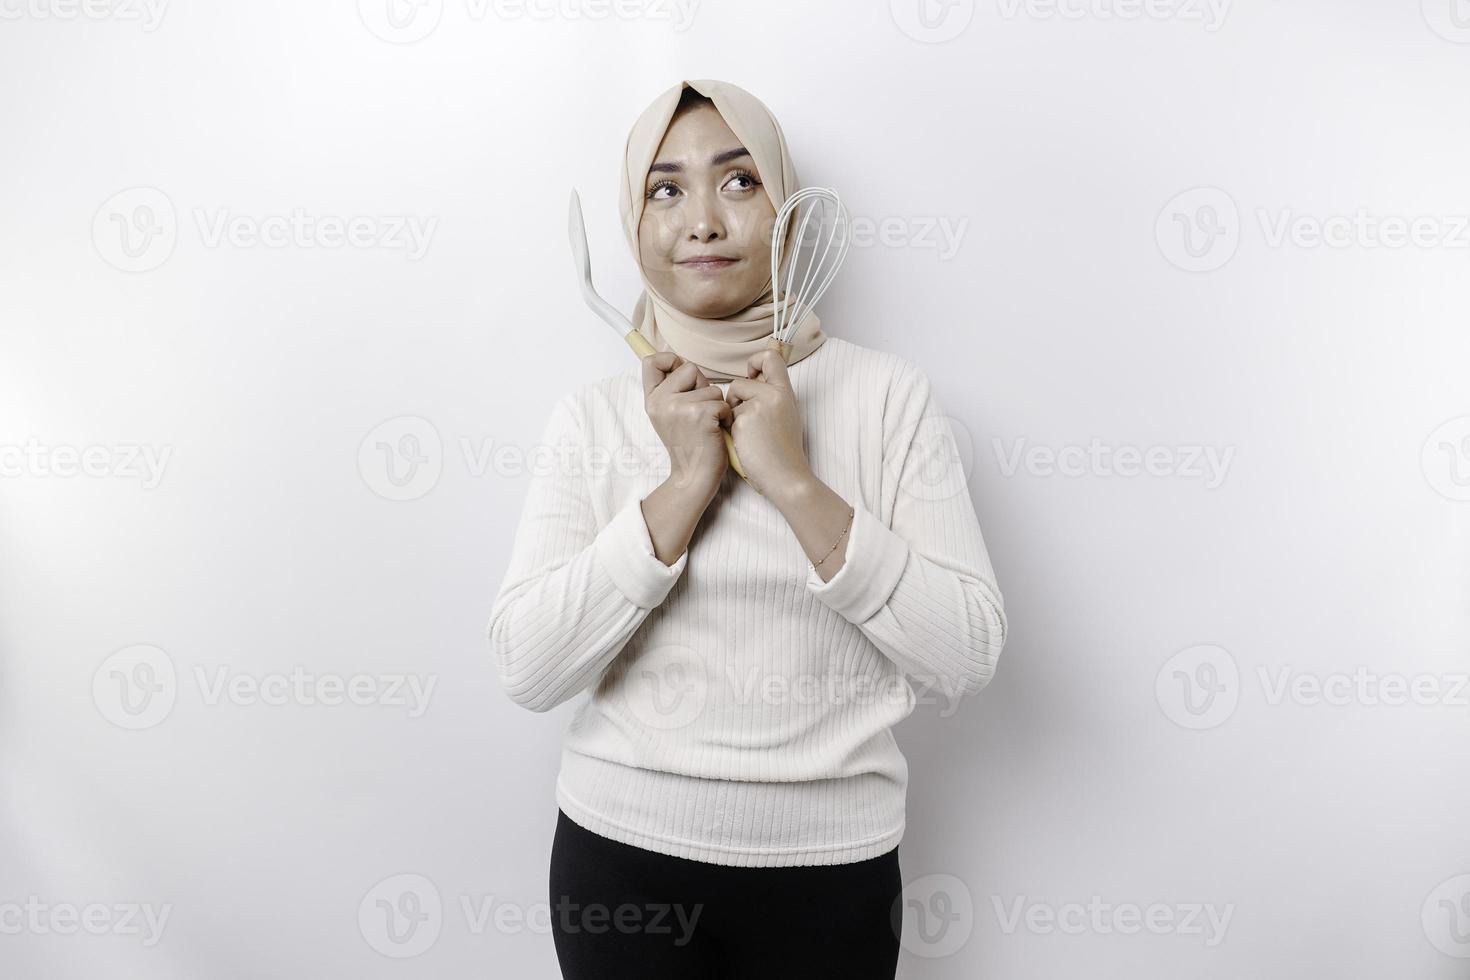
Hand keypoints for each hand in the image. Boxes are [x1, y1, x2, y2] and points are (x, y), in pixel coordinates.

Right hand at [642, 351, 731, 493]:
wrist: (694, 475)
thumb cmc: (689, 444)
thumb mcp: (668, 415)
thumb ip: (671, 389)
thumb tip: (681, 360)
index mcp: (652, 399)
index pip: (652, 361)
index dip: (670, 360)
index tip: (683, 378)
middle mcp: (661, 401)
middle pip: (690, 368)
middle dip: (702, 386)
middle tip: (699, 413)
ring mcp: (679, 407)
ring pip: (711, 387)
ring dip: (716, 405)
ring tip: (708, 425)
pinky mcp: (701, 414)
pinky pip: (722, 402)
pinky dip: (726, 416)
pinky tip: (716, 431)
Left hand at [724, 349, 813, 499]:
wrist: (786, 476)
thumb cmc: (783, 451)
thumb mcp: (785, 415)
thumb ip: (772, 397)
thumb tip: (752, 382)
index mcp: (786, 392)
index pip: (771, 358)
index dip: (756, 361)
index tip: (751, 376)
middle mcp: (773, 394)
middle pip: (741, 382)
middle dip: (737, 400)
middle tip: (749, 421)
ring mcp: (758, 406)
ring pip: (730, 400)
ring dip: (733, 416)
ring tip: (749, 435)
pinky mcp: (744, 420)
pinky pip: (726, 417)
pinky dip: (731, 430)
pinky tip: (745, 443)